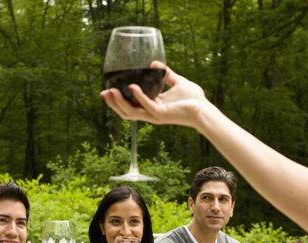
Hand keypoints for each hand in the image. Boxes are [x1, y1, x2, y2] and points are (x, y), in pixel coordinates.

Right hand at [100, 61, 214, 127]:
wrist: (204, 109)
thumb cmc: (193, 99)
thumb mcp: (177, 82)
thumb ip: (165, 74)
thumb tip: (154, 63)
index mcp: (152, 107)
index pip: (131, 106)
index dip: (118, 101)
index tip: (108, 91)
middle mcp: (151, 113)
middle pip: (126, 112)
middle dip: (113, 103)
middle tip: (103, 93)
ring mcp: (155, 115)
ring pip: (131, 112)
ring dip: (120, 102)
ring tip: (111, 91)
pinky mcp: (162, 114)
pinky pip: (147, 106)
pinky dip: (138, 96)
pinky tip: (132, 87)